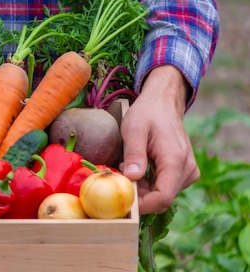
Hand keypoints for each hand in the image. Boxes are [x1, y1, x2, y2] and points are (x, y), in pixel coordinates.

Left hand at [120, 66, 199, 214]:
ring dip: (143, 190)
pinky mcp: (184, 172)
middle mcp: (187, 169)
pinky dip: (149, 185)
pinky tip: (138, 170)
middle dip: (139, 197)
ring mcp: (188, 172)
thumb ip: (134, 154)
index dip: (142, 205)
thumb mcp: (134, 129)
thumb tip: (131, 178)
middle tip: (119, 182)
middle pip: (162, 199)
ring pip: (163, 195)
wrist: (163, 103)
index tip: (122, 202)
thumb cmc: (147, 114)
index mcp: (176, 160)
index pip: (163, 197)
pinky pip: (165, 187)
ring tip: (128, 170)